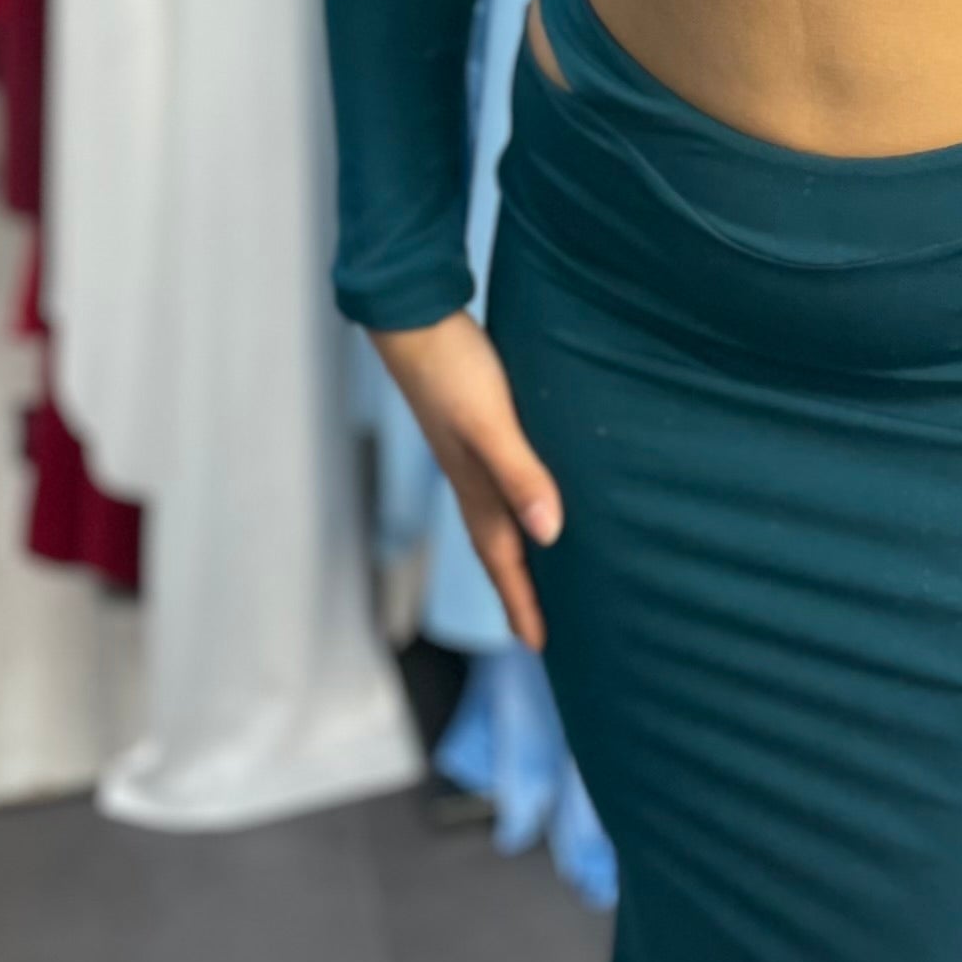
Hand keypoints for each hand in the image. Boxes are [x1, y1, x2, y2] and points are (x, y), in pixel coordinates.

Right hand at [371, 311, 564, 650]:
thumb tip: (549, 535)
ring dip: (511, 551)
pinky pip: (496, 483)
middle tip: (535, 629)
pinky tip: (526, 495)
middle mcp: (468, 478)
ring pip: (493, 518)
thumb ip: (520, 474)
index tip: (538, 645)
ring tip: (534, 574)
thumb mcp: (490, 422)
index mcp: (474, 486)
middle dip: (514, 590)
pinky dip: (511, 505)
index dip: (521, 602)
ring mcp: (466, 453)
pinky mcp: (470, 425)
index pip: (502, 559)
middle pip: (495, 548)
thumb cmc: (452, 367)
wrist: (412, 316)